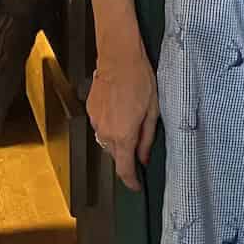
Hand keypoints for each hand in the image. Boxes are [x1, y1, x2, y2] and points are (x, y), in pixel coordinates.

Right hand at [88, 46, 159, 190]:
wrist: (118, 57)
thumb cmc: (140, 80)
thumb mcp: (153, 111)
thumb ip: (147, 138)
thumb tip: (143, 157)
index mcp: (124, 135)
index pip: (124, 169)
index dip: (130, 181)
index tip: (136, 186)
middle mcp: (106, 133)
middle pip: (115, 155)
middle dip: (127, 156)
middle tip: (140, 145)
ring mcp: (96, 121)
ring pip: (107, 141)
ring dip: (118, 139)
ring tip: (131, 121)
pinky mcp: (90, 110)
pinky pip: (101, 126)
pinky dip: (110, 125)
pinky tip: (120, 110)